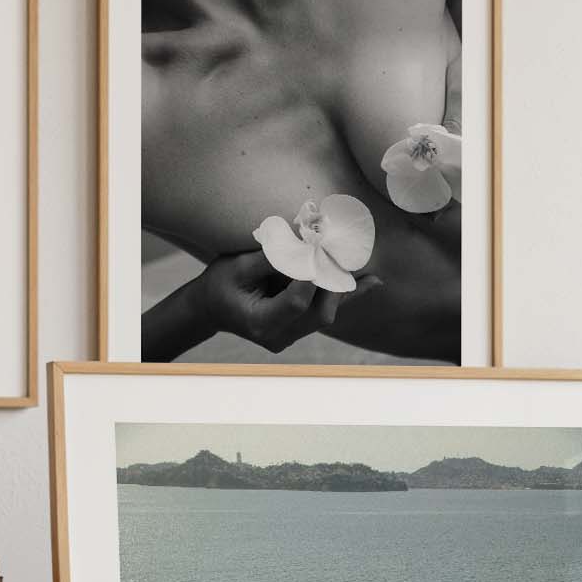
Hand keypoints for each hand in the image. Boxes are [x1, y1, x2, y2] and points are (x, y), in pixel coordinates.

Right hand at [196, 250, 381, 352]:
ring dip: (342, 288)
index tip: (320, 247)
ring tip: (363, 264)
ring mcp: (289, 338)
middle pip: (319, 314)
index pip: (296, 303)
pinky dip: (344, 294)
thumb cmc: (219, 283)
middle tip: (344, 254)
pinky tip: (372, 282)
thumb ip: (271, 259)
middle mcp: (278, 337)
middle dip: (333, 284)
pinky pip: (324, 313)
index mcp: (260, 323)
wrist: (209, 308)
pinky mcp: (297, 330)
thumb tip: (306, 243)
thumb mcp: (237, 266)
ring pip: (326, 315)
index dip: (311, 276)